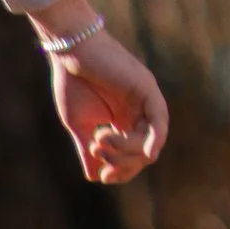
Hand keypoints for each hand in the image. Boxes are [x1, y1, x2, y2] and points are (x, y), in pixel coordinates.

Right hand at [46, 26, 168, 184]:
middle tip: (97, 150)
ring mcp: (145, 102)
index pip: (132, 158)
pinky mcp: (147, 89)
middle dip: (122, 162)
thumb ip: (90, 151)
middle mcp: (139, 115)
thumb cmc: (72, 83)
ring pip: (150, 143)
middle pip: (143, 155)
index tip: (102, 175)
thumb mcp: (80, 126)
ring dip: (125, 150)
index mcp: (123, 123)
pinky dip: (155, 139)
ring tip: (100, 138)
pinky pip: (160, 121)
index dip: (121, 172)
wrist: (69, 51)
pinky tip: (147, 153)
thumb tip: (95, 177)